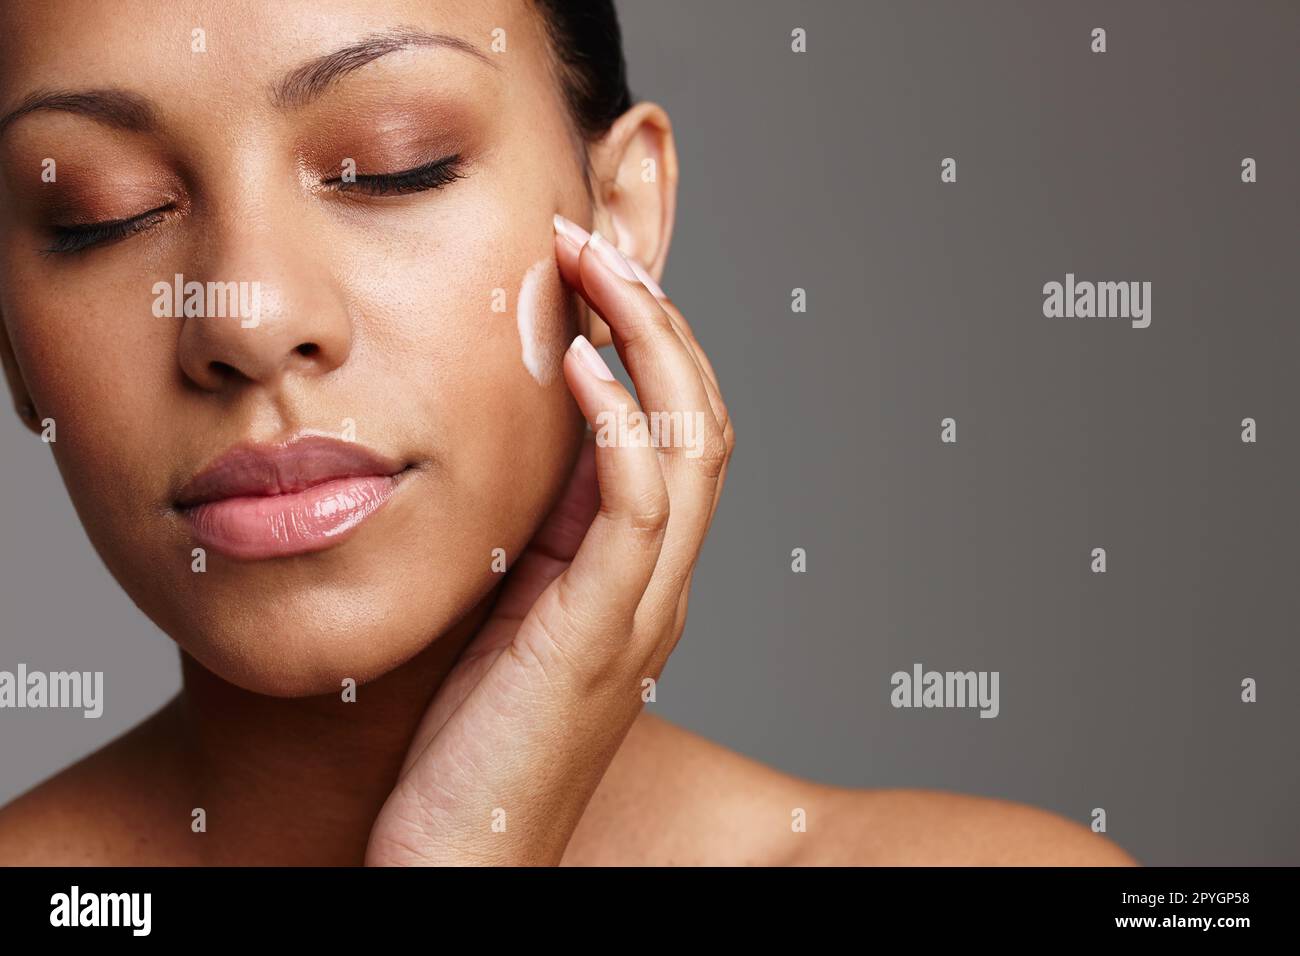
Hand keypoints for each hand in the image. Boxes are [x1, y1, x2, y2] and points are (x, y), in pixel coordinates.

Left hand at [364, 215, 732, 864]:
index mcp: (637, 574)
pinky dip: (619, 426)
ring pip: (690, 446)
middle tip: (595, 240)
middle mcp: (660, 584)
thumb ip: (534, 534)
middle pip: (702, 418)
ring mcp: (642, 610)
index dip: (647, 339)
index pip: (676, 429)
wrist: (459, 860)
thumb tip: (520, 444)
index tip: (587, 268)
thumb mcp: (505, 612)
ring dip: (647, 343)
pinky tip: (579, 369)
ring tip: (592, 270)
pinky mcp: (601, 635)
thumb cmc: (468, 744)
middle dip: (657, 317)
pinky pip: (639, 508)